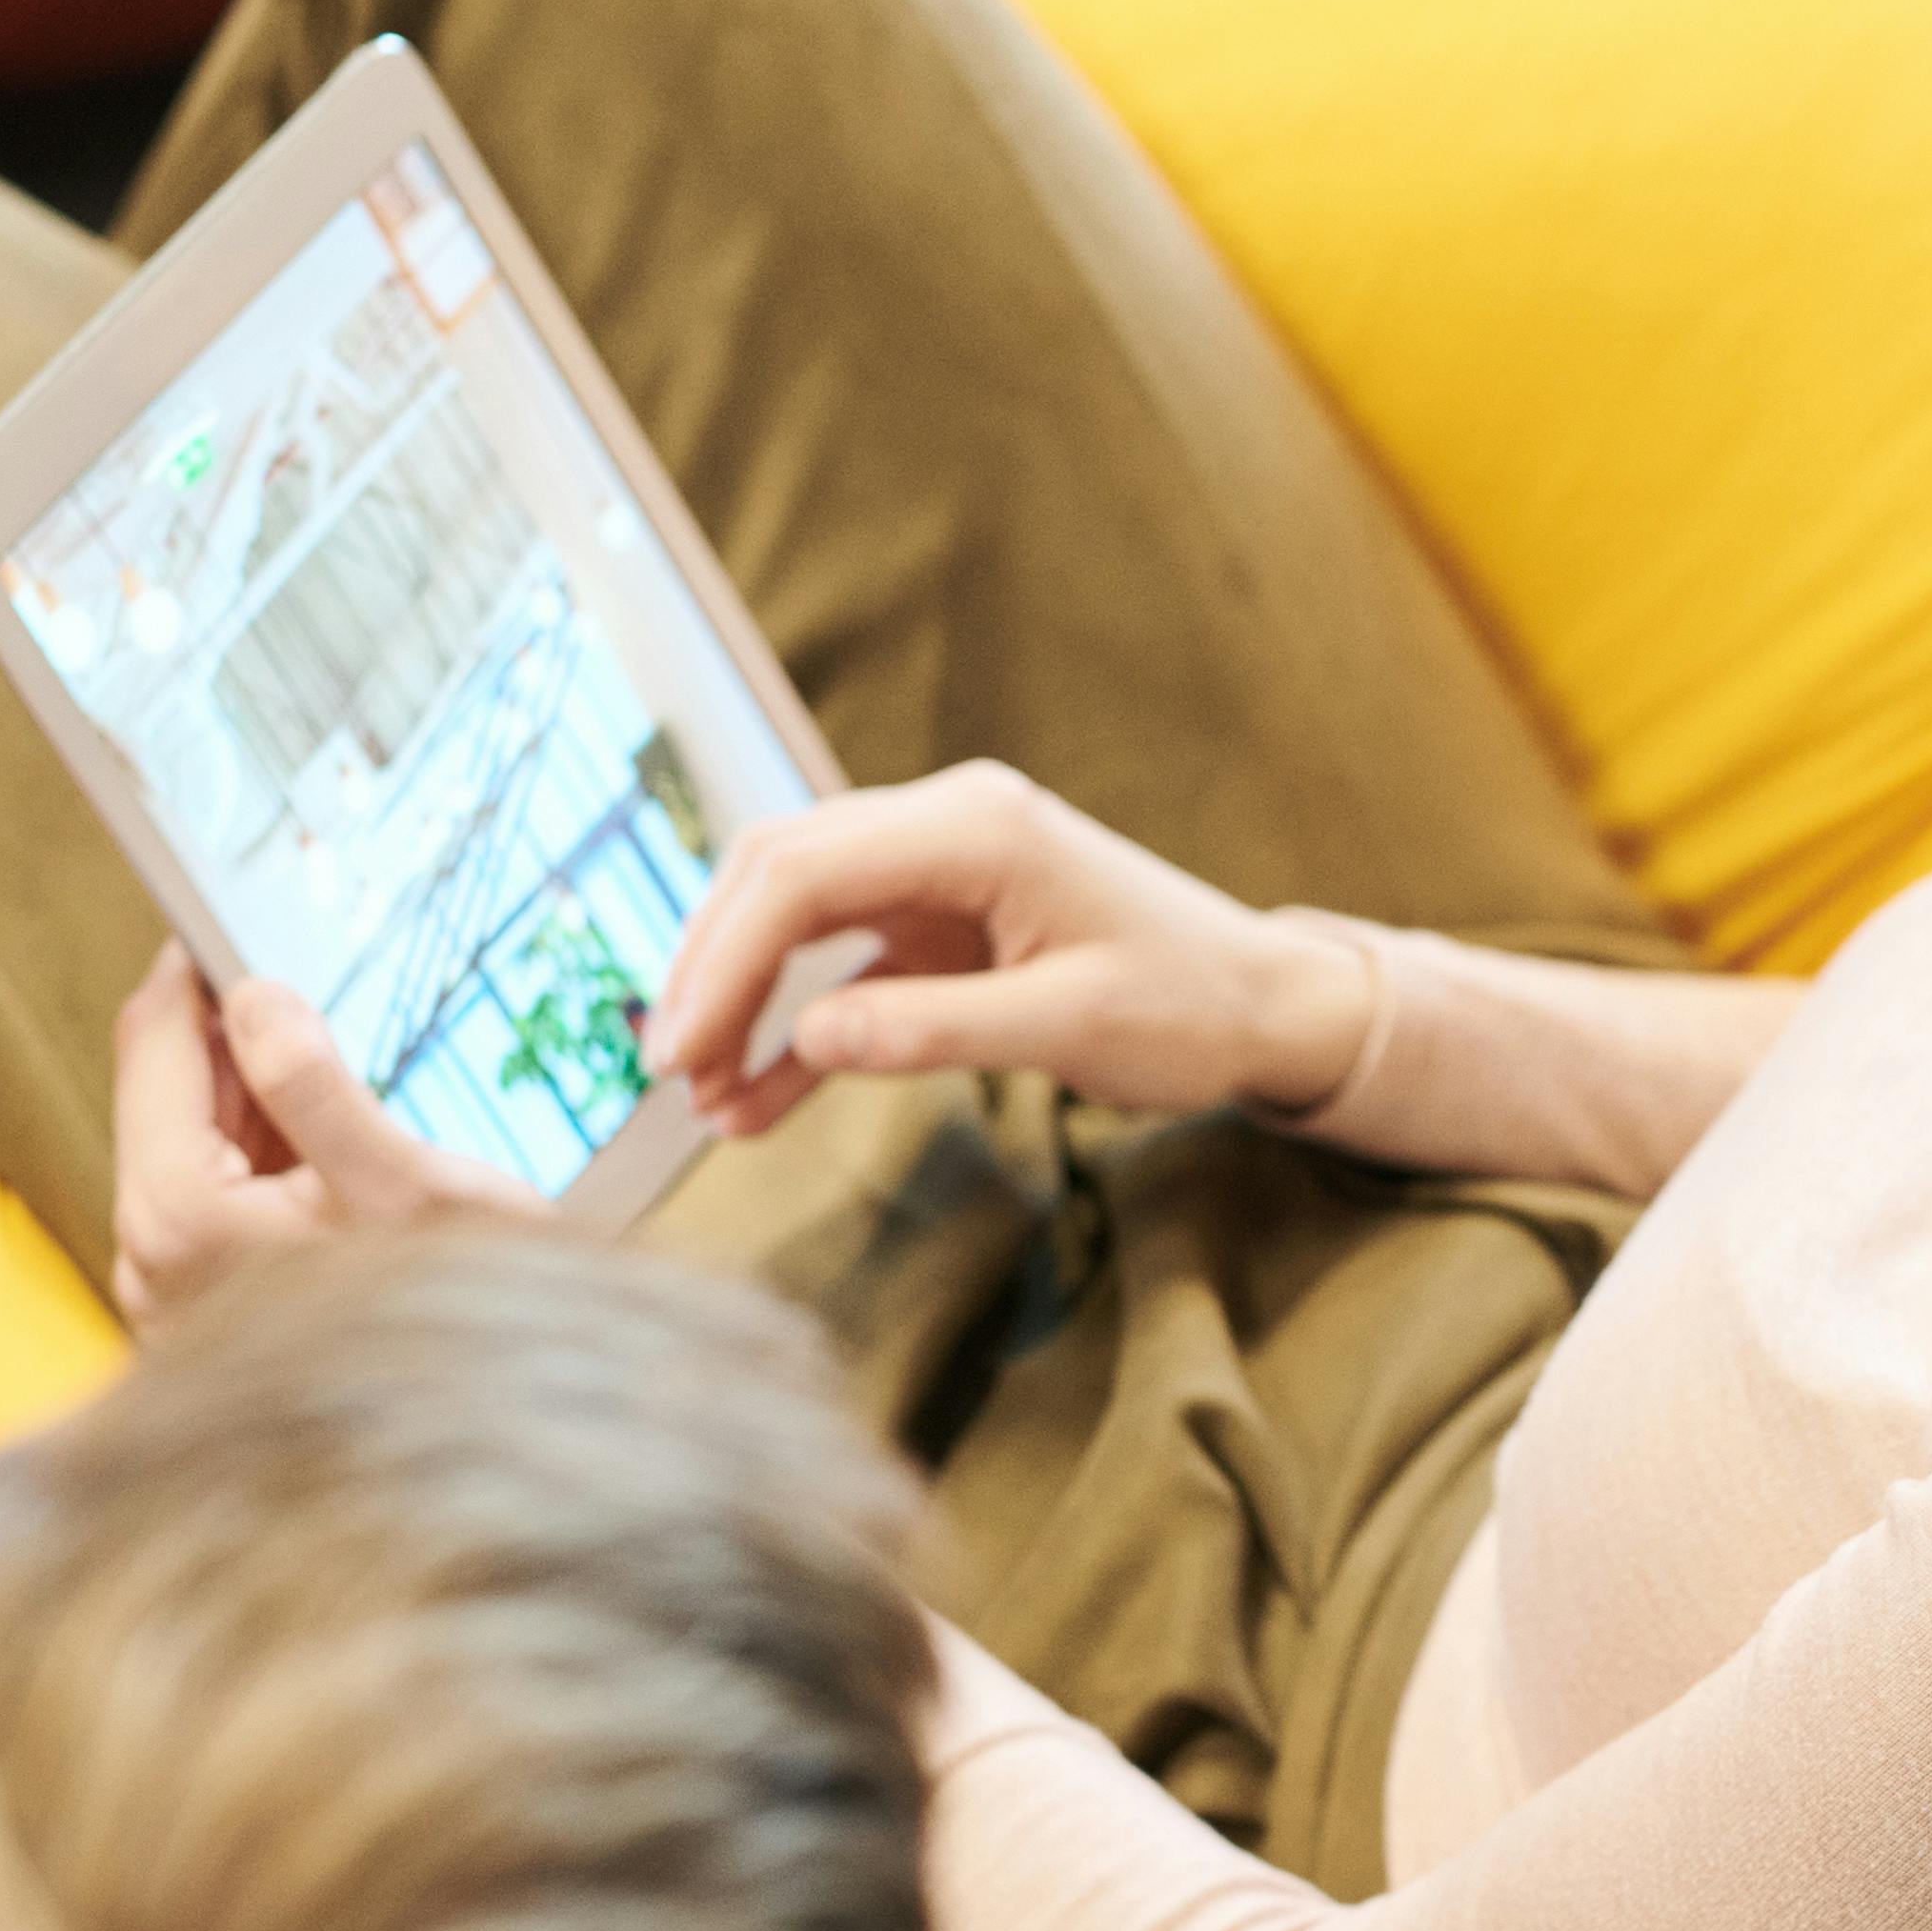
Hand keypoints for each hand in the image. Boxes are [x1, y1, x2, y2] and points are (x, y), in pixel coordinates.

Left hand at [108, 943, 540, 1331]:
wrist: (487, 1439)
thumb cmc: (457, 1325)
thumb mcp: (405, 1182)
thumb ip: (311, 1082)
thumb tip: (249, 994)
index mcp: (177, 1214)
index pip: (155, 1042)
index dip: (198, 968)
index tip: (243, 916)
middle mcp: (149, 1259)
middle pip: (167, 1090)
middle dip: (237, 1038)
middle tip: (320, 996)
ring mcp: (169, 1291)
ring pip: (193, 1141)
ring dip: (260, 1100)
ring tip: (348, 1091)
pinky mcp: (202, 1311)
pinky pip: (217, 1197)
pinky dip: (268, 1158)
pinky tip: (337, 1160)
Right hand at [658, 761, 1374, 1141]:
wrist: (1264, 1006)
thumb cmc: (1190, 1008)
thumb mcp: (1069, 1026)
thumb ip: (937, 1029)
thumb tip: (809, 1036)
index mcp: (974, 827)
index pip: (803, 872)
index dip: (725, 960)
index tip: (679, 1048)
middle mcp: (945, 827)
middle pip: (779, 877)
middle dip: (712, 972)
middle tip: (667, 1071)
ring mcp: (938, 874)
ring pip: (796, 919)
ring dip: (743, 1001)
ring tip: (701, 1097)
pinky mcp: (942, 927)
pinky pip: (843, 970)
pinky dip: (797, 1032)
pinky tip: (753, 1103)